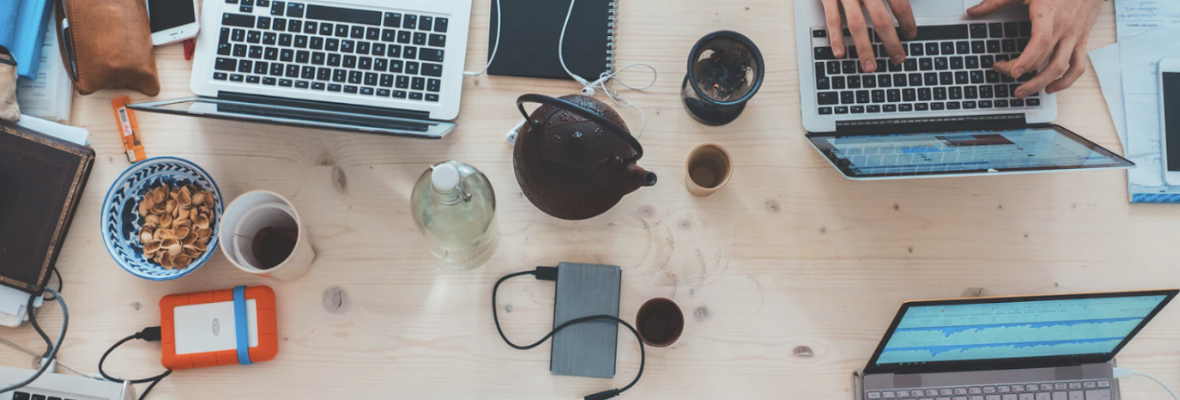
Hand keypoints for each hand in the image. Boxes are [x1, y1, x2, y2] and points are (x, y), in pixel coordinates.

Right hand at [822, 0, 916, 72]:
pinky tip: (840, 52)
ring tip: (870, 66)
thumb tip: (903, 0)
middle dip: (891, 42)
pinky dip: (835, 38)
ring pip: (857, 25)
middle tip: (898, 58)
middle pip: (881, 19)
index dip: (907, 21)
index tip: (911, 34)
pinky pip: (831, 19)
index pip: (899, 3)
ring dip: (864, 48)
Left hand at [967, 0, 1102, 97]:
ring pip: (1062, 68)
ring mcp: (1074, 36)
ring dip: (1042, 84)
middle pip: (1045, 59)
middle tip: (1004, 76)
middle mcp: (1063, 28)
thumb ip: (997, 1)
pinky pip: (1078, 66)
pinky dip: (1066, 81)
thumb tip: (972, 12)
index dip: (1027, 59)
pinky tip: (1051, 88)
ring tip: (1023, 92)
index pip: (1040, 41)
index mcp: (1048, 14)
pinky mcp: (1082, 41)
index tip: (1012, 71)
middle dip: (1022, 73)